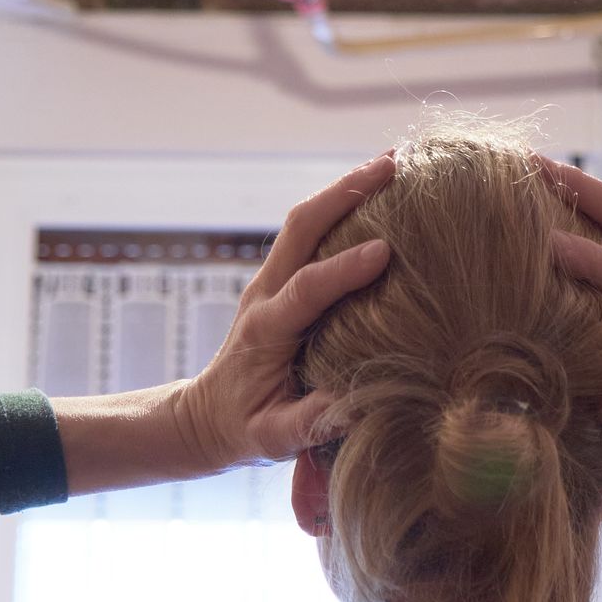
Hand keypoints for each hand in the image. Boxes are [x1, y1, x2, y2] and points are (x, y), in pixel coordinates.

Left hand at [170, 158, 392, 472]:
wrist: (206, 414)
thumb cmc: (243, 428)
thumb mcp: (270, 438)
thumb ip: (304, 425)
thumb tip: (349, 406)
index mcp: (265, 329)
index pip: (306, 288)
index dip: (343, 269)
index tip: (385, 252)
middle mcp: (266, 293)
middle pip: (301, 226)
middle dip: (345, 191)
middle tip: (395, 165)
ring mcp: (273, 280)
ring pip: (306, 220)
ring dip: (346, 188)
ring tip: (395, 163)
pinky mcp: (283, 278)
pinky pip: (312, 231)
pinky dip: (343, 205)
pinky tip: (379, 192)